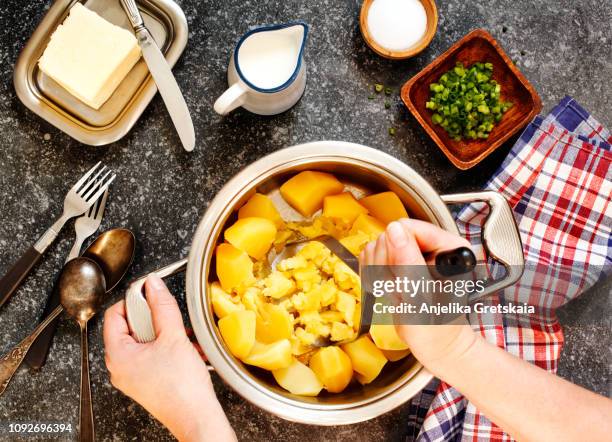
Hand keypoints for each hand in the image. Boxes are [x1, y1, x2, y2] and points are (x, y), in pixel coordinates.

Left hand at [103, 275, 235, 441]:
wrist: (197, 417)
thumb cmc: (182, 388)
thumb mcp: (173, 336)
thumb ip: (162, 306)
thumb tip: (153, 286)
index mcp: (117, 355)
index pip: (114, 314)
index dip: (134, 301)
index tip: (152, 295)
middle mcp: (120, 367)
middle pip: (130, 327)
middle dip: (155, 320)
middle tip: (171, 323)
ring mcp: (133, 376)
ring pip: (145, 341)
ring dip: (166, 334)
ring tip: (182, 340)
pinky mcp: (146, 382)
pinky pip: (153, 355)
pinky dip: (170, 348)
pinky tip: (187, 350)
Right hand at [360, 219, 477, 374]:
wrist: (436, 346)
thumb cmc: (436, 329)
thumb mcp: (422, 298)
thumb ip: (408, 261)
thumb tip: (394, 230)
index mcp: (448, 245)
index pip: (408, 228)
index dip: (397, 253)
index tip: (402, 279)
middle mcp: (430, 244)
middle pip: (390, 237)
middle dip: (389, 269)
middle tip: (403, 293)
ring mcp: (413, 252)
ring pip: (377, 247)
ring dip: (381, 276)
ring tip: (399, 294)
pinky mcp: (397, 261)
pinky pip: (371, 258)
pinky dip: (373, 278)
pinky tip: (390, 291)